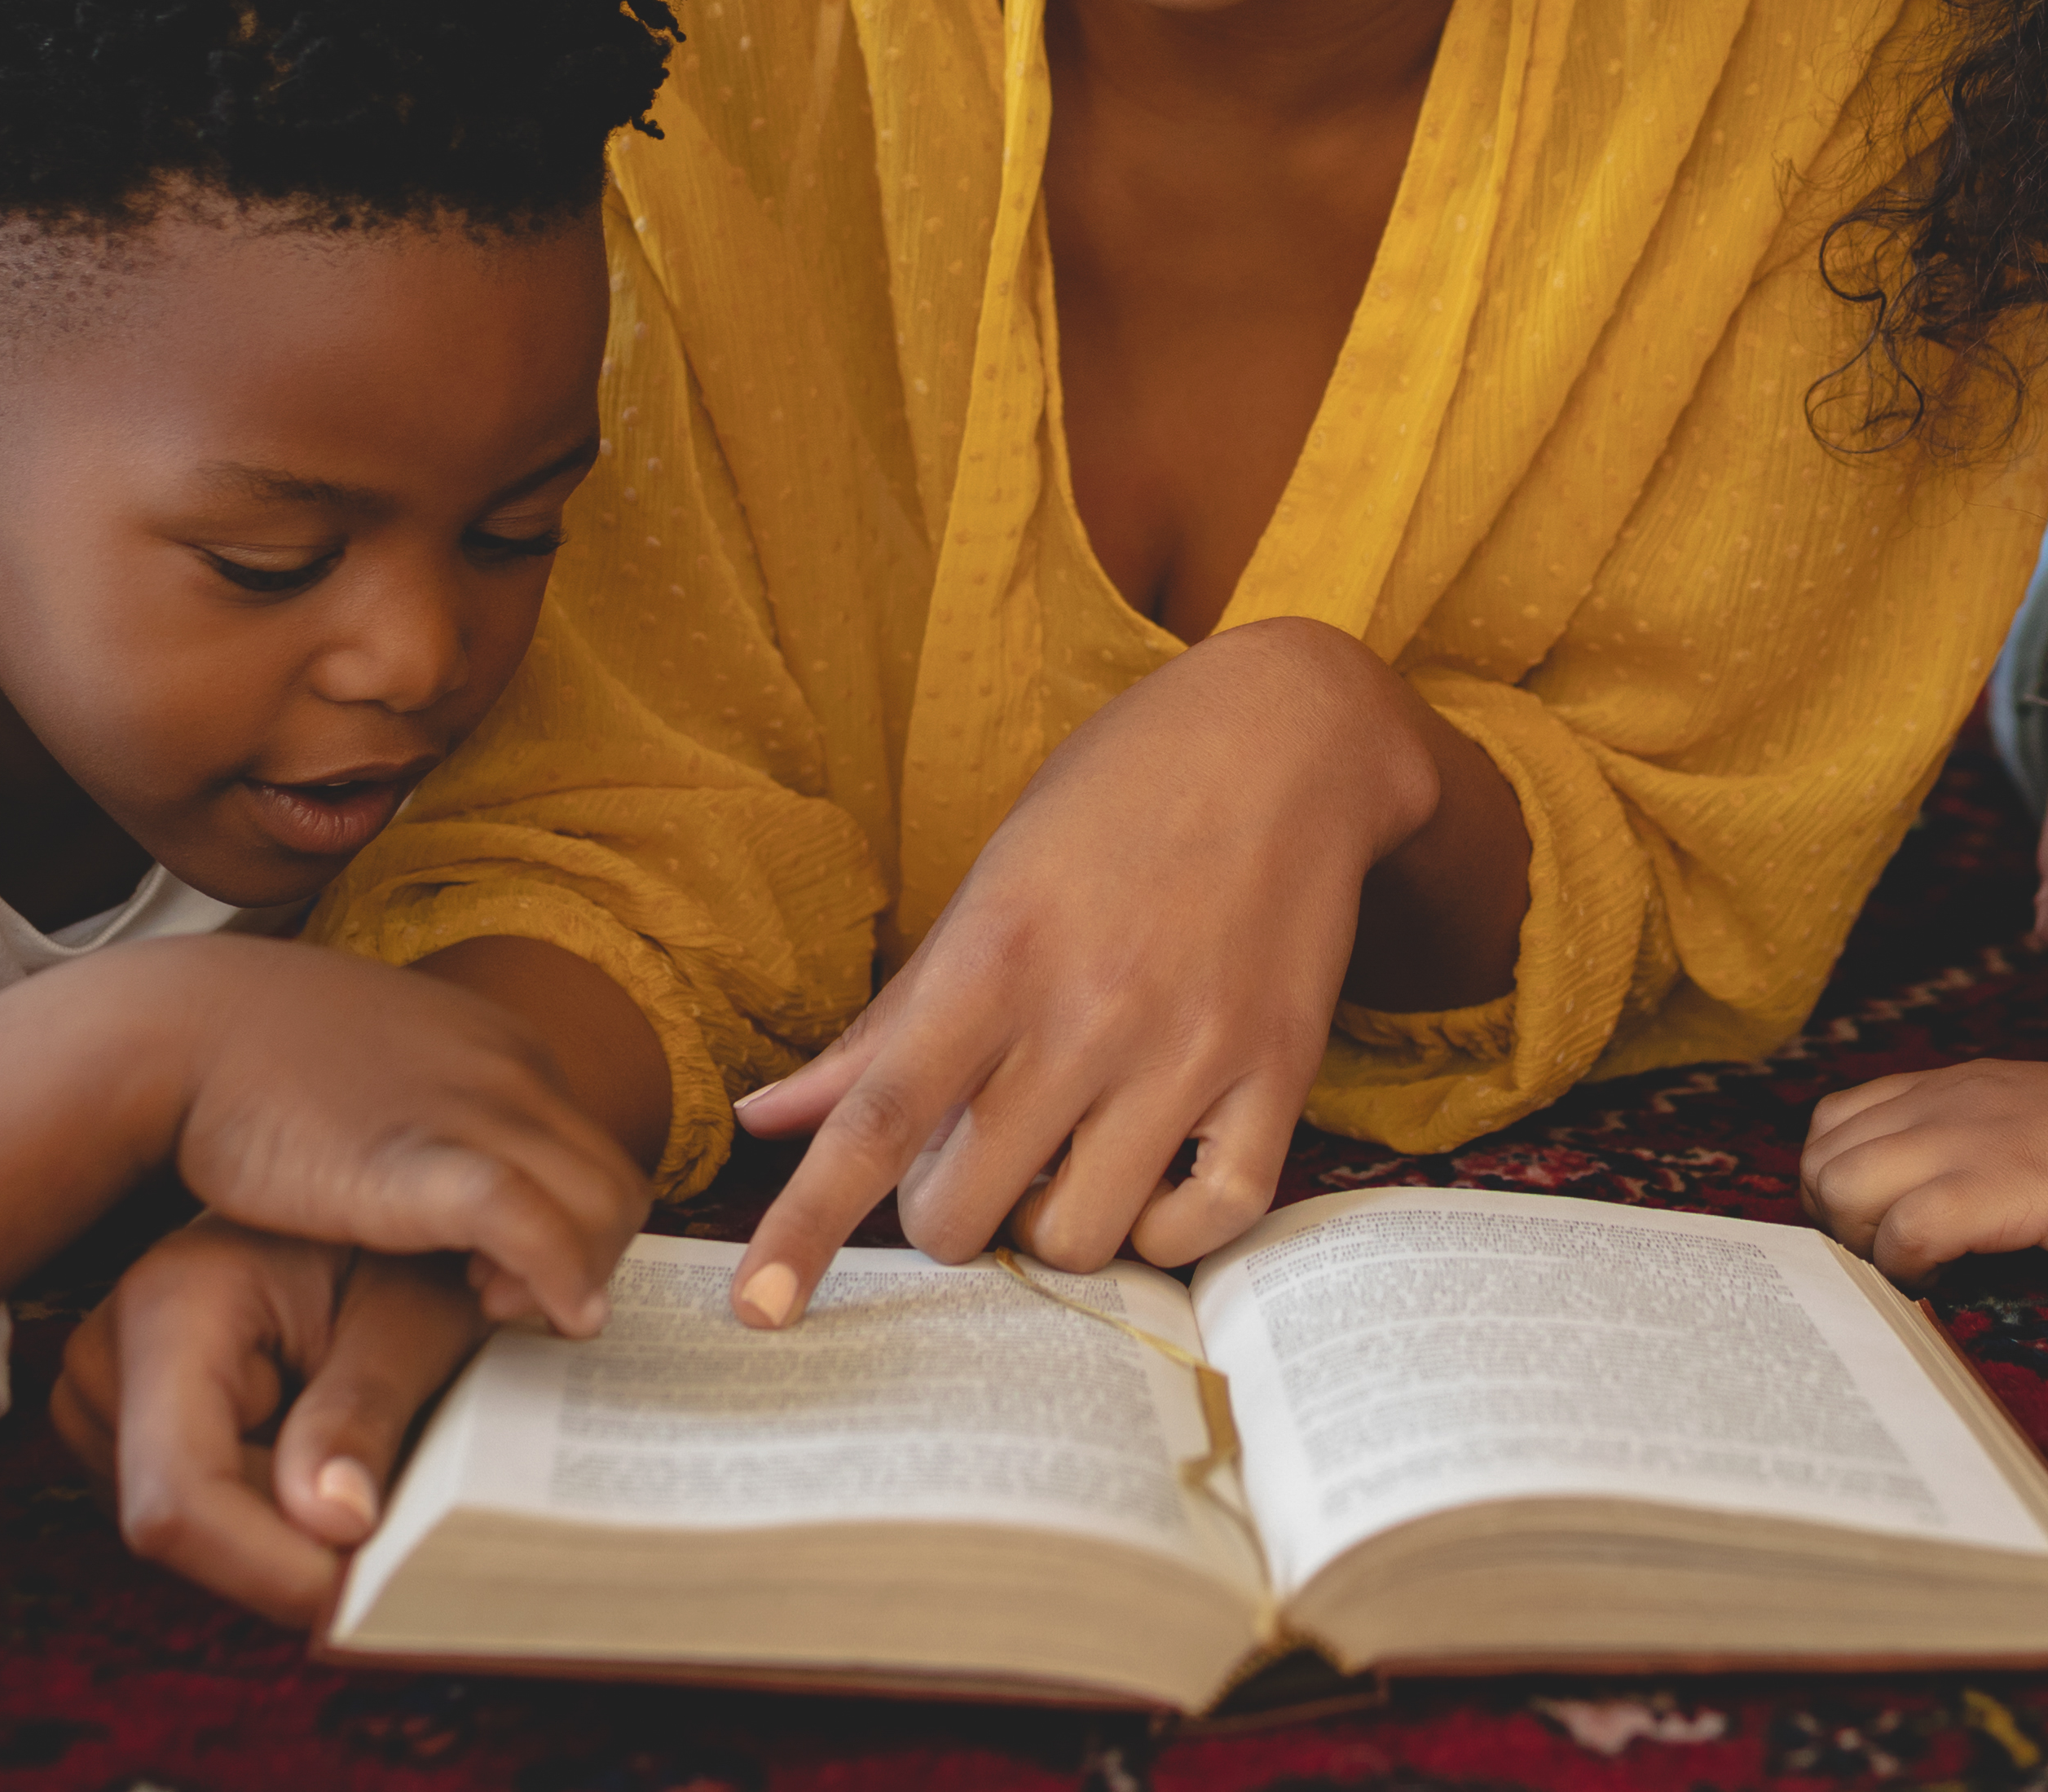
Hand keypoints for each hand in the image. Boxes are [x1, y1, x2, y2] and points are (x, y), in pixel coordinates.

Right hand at [53, 1219, 482, 1630]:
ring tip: (345, 1441)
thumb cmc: (399, 1248)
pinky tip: (308, 1448)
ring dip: (276, 1522)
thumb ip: (366, 1413)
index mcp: (171, 1304)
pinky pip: (188, 1509)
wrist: (363, 1189)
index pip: (179, 1496)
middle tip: (385, 1499)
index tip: (354, 1593)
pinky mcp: (116, 1423)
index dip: (265, 1570)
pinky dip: (260, 1506)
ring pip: (185, 1528)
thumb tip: (332, 1524)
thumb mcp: (414, 1316)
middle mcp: (105, 1350)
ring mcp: (100, 1391)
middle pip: (180, 1523)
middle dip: (285, 1544)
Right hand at [150, 943, 646, 1334]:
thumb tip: (422, 1165)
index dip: (566, 1219)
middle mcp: (508, 1071)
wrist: (173, 1028)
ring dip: (575, 1272)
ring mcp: (475, 1110)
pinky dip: (555, 1277)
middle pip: (610, 1182)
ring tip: (497, 1305)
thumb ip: (417, 1105)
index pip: (584, 1148)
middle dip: (585, 1254)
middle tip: (509, 1297)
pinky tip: (521, 1313)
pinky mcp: (425, 1159)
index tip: (507, 1262)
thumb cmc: (244, 1061)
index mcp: (495, 1049)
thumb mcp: (365, 1069)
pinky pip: (535, 1222)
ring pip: (599, 1203)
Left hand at [727, 618, 1459, 1317]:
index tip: (758, 1311)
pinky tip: (1158, 1173)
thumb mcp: (989, 886)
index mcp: (997, 954)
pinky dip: (1166, 1231)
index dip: (807, 1225)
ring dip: (1056, 1222)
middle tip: (983, 1153)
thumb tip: (767, 1118)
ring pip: (1079, 1235)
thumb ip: (888, 1021)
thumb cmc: (1117, 800)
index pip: (878, 1119)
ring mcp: (1191, 1048)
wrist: (1288, 735)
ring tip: (1075, 1152)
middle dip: (951, 1212)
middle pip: (965, 1211)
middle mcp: (1089, 1010)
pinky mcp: (1280, 1072)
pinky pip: (1207, 1224)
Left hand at [1801, 1061, 2047, 1283]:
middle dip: (1838, 1222)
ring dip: (1865, 1243)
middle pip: (1823, 1155)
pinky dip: (1909, 1266)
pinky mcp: (2021, 1183)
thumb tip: (1921, 1209)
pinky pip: (1910, 1225)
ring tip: (1922, 1274)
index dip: (1840, 1185)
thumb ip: (1983, 1150)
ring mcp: (1987, 1135)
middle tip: (1894, 1265)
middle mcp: (1960, 1097)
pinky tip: (1953, 1281)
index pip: (1838, 1120)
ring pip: (1846, 1185)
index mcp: (1965, 1083)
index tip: (1881, 1236)